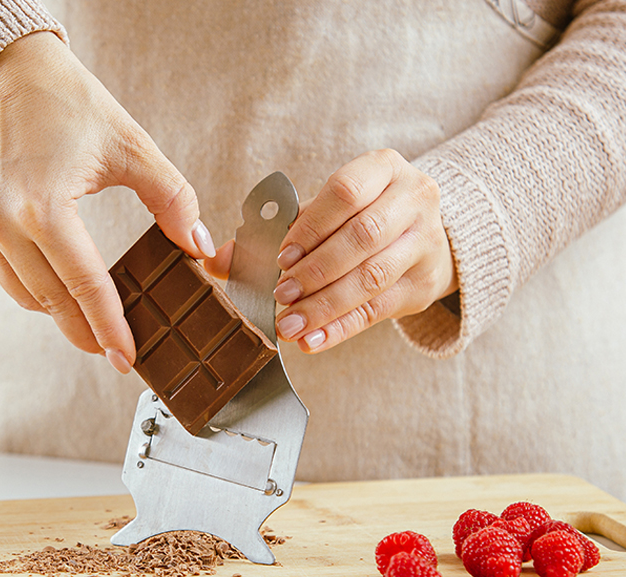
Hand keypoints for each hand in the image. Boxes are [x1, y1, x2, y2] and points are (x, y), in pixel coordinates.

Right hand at [0, 31, 214, 372]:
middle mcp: (7, 221)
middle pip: (54, 301)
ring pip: (28, 297)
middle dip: (88, 334)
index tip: (128, 358)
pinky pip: (10, 277)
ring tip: (98, 330)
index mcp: (45, 205)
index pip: (85, 285)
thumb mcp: (131, 146)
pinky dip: (40, 295)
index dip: (110, 327)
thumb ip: (173, 199)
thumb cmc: (68, 101)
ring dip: (63, 318)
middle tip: (119, 356)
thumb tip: (200, 245)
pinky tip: (67, 298)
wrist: (6, 71)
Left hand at [270, 149, 457, 352]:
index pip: (346, 192)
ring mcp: (425, 242)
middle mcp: (413, 199)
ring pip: (372, 277)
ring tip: (289, 324)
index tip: (281, 257)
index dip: (311, 227)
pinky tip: (312, 340)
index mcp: (384, 169)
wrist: (422, 238)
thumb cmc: (362, 217)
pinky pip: (379, 310)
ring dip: (325, 305)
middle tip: (281, 295)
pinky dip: (341, 328)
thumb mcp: (325, 212)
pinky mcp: (423, 284)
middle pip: (363, 236)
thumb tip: (219, 261)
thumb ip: (275, 231)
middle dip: (316, 270)